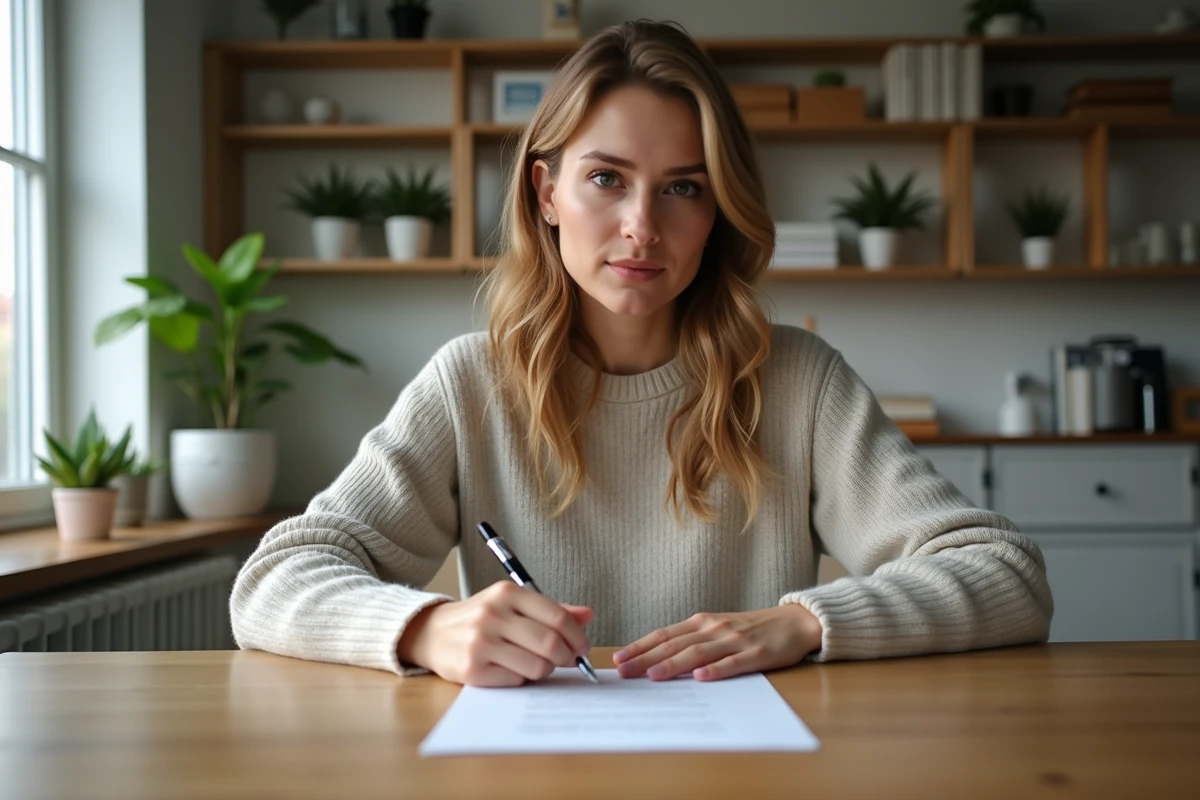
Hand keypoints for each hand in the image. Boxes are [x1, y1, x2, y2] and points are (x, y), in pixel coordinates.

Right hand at [396, 581, 592, 686]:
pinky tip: (514, 669)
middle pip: (550, 643)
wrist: (432, 633)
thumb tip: (588, 615)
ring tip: (539, 664)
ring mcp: (481, 643)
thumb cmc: (481, 619)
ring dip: (545, 669)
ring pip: (537, 666)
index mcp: (506, 593)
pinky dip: (523, 678)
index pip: (557, 616)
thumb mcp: (512, 604)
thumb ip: (551, 609)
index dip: (577, 635)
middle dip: (567, 656)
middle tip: (568, 660)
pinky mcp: (472, 670)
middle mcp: (492, 615)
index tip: (582, 646)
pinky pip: (516, 680)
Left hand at [612, 605, 821, 681]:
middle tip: (624, 671)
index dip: (640, 646)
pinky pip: (733, 663)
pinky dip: (716, 670)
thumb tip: (658, 660)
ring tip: (653, 675)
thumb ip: (693, 642)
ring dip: (673, 664)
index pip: (664, 634)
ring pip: (698, 653)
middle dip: (646, 658)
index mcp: (702, 622)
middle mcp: (714, 628)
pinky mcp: (756, 653)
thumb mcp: (718, 629)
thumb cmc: (751, 628)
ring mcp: (735, 640)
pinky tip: (701, 677)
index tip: (618, 658)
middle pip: (675, 644)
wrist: (793, 622)